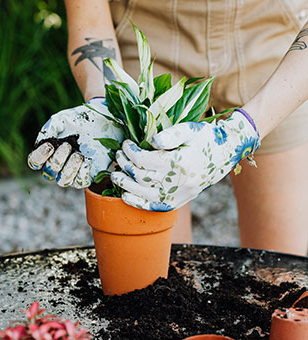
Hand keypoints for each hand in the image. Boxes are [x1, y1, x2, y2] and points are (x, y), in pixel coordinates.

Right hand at [28, 97, 122, 187]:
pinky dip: (83, 172)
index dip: (39, 157)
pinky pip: (81, 183)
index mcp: (47, 153)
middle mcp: (57, 166)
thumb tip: (42, 142)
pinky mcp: (88, 175)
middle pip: (49, 173)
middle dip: (57, 160)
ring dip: (70, 169)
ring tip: (78, 155)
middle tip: (67, 145)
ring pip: (64, 181)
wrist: (101, 121)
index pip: (35, 162)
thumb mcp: (62, 120)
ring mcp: (72, 172)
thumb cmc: (78, 121)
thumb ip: (49, 129)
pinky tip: (88, 159)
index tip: (49, 146)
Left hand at [111, 110, 259, 210]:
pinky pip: (157, 206)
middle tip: (117, 157)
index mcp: (180, 162)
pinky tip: (126, 197)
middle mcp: (179, 181)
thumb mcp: (190, 129)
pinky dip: (139, 203)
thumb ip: (170, 135)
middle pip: (141, 177)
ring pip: (145, 194)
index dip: (130, 152)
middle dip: (125, 166)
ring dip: (126, 185)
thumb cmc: (206, 138)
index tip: (126, 144)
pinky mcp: (181, 201)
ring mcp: (180, 194)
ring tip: (115, 176)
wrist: (226, 153)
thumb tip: (150, 142)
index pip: (145, 159)